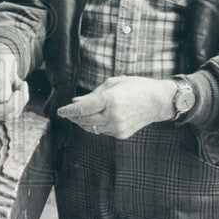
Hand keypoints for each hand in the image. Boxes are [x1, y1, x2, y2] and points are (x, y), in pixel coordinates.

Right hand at [0, 45, 28, 119]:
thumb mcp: (1, 63)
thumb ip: (1, 80)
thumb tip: (1, 100)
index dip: (8, 105)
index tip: (20, 92)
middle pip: (0, 114)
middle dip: (17, 102)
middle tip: (23, 84)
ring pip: (8, 115)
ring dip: (20, 100)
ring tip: (20, 83)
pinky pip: (11, 112)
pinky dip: (19, 101)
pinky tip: (18, 88)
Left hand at [56, 76, 177, 138]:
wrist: (158, 101)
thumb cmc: (137, 87)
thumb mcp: (113, 83)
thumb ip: (93, 94)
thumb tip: (76, 102)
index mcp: (110, 100)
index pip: (82, 108)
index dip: (69, 111)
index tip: (60, 111)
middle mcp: (113, 116)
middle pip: (84, 120)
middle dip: (74, 117)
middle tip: (68, 113)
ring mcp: (117, 127)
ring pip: (92, 128)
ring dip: (84, 122)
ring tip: (80, 115)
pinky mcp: (121, 134)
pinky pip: (102, 131)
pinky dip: (97, 125)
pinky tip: (97, 119)